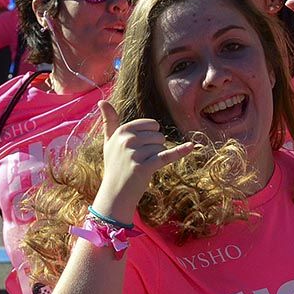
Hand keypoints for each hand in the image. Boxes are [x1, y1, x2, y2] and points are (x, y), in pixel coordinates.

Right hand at [92, 100, 193, 222]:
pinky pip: (166, 156)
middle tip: (140, 159)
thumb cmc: (114, 165)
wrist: (115, 193)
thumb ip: (108, 121)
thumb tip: (102, 100)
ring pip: (161, 147)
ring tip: (142, 166)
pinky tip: (191, 146)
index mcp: (121, 131)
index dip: (150, 136)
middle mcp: (127, 140)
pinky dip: (180, 152)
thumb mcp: (109, 142)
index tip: (139, 147)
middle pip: (158, 135)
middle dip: (154, 147)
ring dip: (156, 157)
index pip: (151, 124)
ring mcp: (135, 154)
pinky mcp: (144, 167)